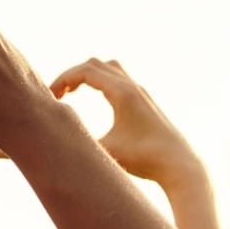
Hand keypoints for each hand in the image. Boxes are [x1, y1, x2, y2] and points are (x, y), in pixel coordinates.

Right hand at [50, 58, 200, 186]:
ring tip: (73, 93)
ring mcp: (141, 93)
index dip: (63, 79)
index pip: (85, 71)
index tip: (51, 97)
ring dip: (88, 75)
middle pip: (95, 64)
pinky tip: (97, 101)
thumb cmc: (144, 159)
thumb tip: (52, 140)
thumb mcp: (106, 151)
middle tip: (58, 94)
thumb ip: (79, 140)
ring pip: (109, 68)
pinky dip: (101, 82)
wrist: (179, 164)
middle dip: (72, 75)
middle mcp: (133, 87)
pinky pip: (119, 79)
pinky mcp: (145, 102)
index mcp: (123, 93)